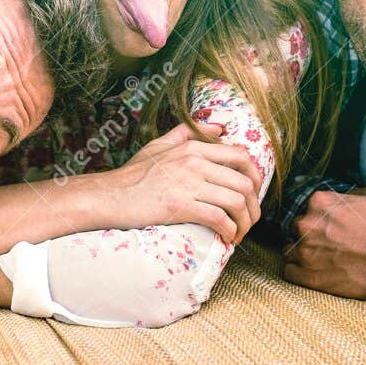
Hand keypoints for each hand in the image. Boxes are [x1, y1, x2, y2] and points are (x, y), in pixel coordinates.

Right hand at [89, 123, 263, 244]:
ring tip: (240, 232)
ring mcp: (188, 184)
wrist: (111, 196)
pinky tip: (227, 238)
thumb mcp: (160, 145)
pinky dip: (229, 231)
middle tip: (250, 219)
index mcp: (192, 147)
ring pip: (236, 202)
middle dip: (254, 205)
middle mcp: (194, 162)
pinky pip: (219, 218)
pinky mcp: (181, 206)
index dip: (255, 176)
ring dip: (245, 222)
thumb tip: (219, 126)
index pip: (240, 156)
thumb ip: (188, 132)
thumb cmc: (134, 174)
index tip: (252, 194)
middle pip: (244, 182)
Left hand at [283, 186, 365, 298]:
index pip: (311, 208)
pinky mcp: (309, 276)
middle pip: (298, 228)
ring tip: (320, 261)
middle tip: (329, 245)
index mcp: (321, 202)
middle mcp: (306, 224)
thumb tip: (360, 196)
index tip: (334, 227)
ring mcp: (305, 251)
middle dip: (311, 235)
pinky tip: (312, 273)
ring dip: (302, 254)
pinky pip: (289, 272)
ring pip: (290, 250)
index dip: (322, 218)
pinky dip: (298, 272)